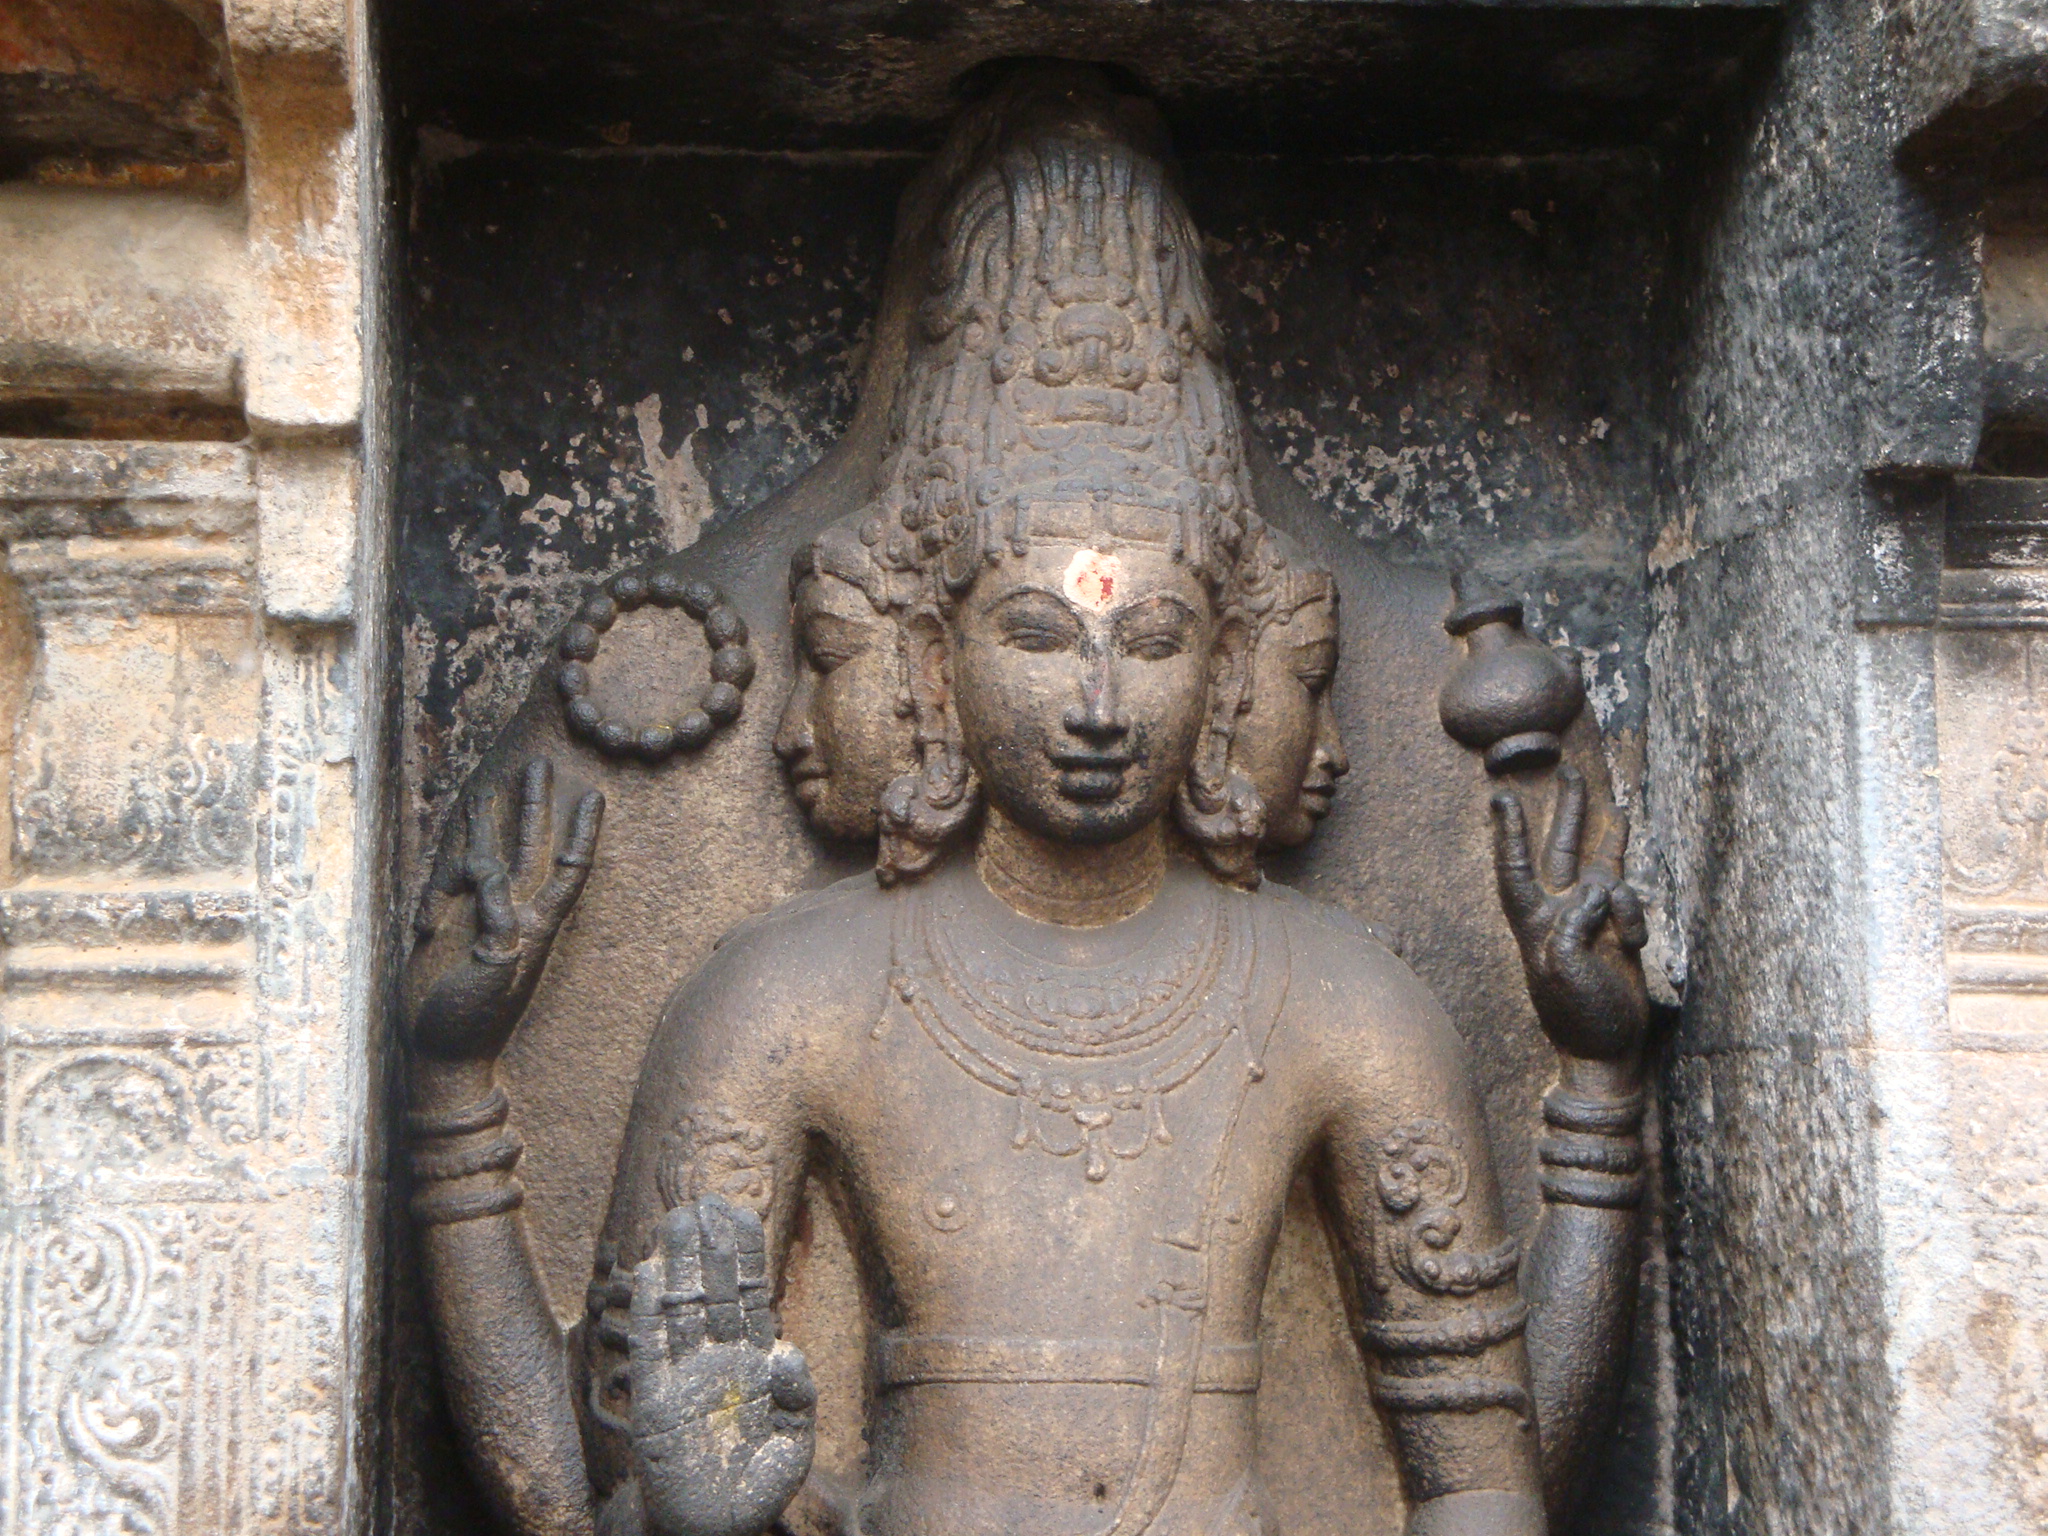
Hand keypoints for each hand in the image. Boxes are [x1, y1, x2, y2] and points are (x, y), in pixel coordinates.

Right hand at [403, 757, 603, 1063]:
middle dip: (534, 805)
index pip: (568, 871)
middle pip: (529, 847)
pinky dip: (441, 882)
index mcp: (536, 927)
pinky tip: (433, 895)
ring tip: (489, 785)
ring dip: (489, 821)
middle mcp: (513, 913)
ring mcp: (479, 915)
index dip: (582, 834)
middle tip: (539, 763)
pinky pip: (449, 884)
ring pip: (488, 855)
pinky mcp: (448, 923)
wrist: (437, 1052)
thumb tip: (497, 897)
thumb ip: (501, 939)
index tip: (594, 796)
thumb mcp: (495, 982)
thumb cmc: (471, 1023)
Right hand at [631, 1196, 815, 1535]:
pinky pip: (652, 1351)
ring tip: (675, 1220)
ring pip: (680, 1310)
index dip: (745, 1255)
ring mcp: (684, 1379)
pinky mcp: (654, 1404)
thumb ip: (798, 1399)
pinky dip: (649, 1314)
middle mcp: (718, 1362)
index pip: (750, 1298)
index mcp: (755, 1365)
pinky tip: (649, 1275)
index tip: (741, 1211)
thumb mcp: (793, 1448)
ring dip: (677, 1267)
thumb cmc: (757, 1489)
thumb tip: (787, 1351)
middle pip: (712, 1293)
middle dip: (710, 1247)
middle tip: (704, 1199)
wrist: (714, 1530)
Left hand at [1491, 766, 1648, 1063]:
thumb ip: (1574, 928)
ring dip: (1608, 838)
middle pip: (1559, 850)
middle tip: (1568, 772)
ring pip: (1598, 865)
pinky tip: (1634, 943)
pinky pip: (1628, 901)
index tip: (1500, 798)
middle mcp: (1559, 913)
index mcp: (1533, 924)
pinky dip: (1634, 916)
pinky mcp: (1617, 928)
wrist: (1611, 1046)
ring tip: (1620, 808)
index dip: (1510, 835)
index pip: (1515, 870)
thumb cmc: (1579, 1015)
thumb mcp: (1564, 973)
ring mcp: (1590, 919)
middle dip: (1566, 811)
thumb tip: (1594, 892)